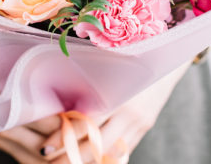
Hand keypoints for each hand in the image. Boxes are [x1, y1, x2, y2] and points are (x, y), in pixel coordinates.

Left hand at [40, 61, 190, 163]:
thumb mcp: (106, 67)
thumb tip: (56, 103)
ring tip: (68, 163)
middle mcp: (129, 112)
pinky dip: (106, 158)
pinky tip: (91, 161)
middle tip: (51, 160)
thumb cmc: (127, 58)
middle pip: (96, 144)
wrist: (164, 58)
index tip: (46, 147)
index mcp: (116, 94)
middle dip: (72, 156)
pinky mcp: (144, 127)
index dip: (64, 137)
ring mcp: (139, 122)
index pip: (85, 123)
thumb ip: (87, 86)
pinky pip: (124, 150)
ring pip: (110, 152)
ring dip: (88, 161)